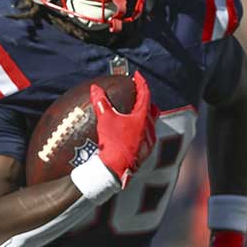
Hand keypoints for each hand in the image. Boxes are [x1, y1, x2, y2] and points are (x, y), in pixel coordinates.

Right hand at [90, 71, 158, 186]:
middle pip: (151, 108)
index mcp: (142, 117)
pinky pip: (146, 134)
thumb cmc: (113, 144)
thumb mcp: (105, 119)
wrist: (116, 170)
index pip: (145, 94)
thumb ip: (100, 102)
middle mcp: (149, 128)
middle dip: (145, 100)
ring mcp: (149, 141)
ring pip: (150, 122)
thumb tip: (95, 89)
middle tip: (137, 94)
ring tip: (133, 112)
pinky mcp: (145, 151)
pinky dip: (140, 128)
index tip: (137, 76)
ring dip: (143, 115)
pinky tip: (130, 132)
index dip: (141, 83)